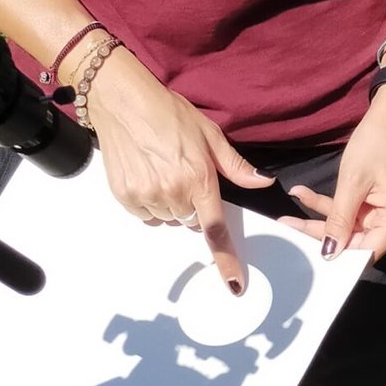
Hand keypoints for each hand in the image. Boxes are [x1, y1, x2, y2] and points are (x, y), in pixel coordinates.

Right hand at [80, 47, 272, 290]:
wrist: (123, 101)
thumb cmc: (169, 113)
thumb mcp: (209, 134)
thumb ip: (236, 166)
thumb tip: (262, 183)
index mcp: (199, 178)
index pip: (215, 229)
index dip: (226, 259)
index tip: (233, 284)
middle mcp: (173, 192)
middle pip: (191, 221)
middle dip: (194, 204)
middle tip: (185, 174)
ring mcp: (146, 196)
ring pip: (168, 219)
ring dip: (170, 203)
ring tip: (163, 170)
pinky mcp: (125, 196)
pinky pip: (145, 214)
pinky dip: (149, 202)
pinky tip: (147, 174)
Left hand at [281, 89, 385, 263]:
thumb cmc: (374, 145)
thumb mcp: (352, 182)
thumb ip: (339, 220)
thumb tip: (329, 253)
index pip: (366, 252)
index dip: (339, 257)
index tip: (309, 259)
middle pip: (354, 242)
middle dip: (321, 235)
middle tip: (289, 229)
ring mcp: (384, 215)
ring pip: (346, 228)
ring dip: (319, 219)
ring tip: (287, 216)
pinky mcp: (373, 207)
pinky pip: (349, 214)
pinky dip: (327, 206)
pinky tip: (303, 194)